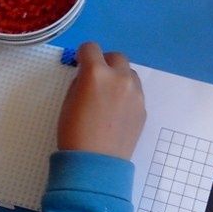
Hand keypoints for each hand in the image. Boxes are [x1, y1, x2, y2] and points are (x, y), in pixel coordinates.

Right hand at [57, 43, 144, 159]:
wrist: (95, 163)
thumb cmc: (74, 133)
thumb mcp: (68, 102)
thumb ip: (80, 82)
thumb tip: (87, 76)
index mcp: (96, 73)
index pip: (90, 48)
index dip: (83, 55)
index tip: (80, 64)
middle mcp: (120, 78)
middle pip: (115, 56)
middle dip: (104, 62)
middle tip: (96, 79)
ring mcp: (135, 93)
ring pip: (129, 73)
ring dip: (118, 77)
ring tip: (108, 96)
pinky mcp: (143, 108)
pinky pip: (135, 92)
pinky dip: (126, 94)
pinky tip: (116, 112)